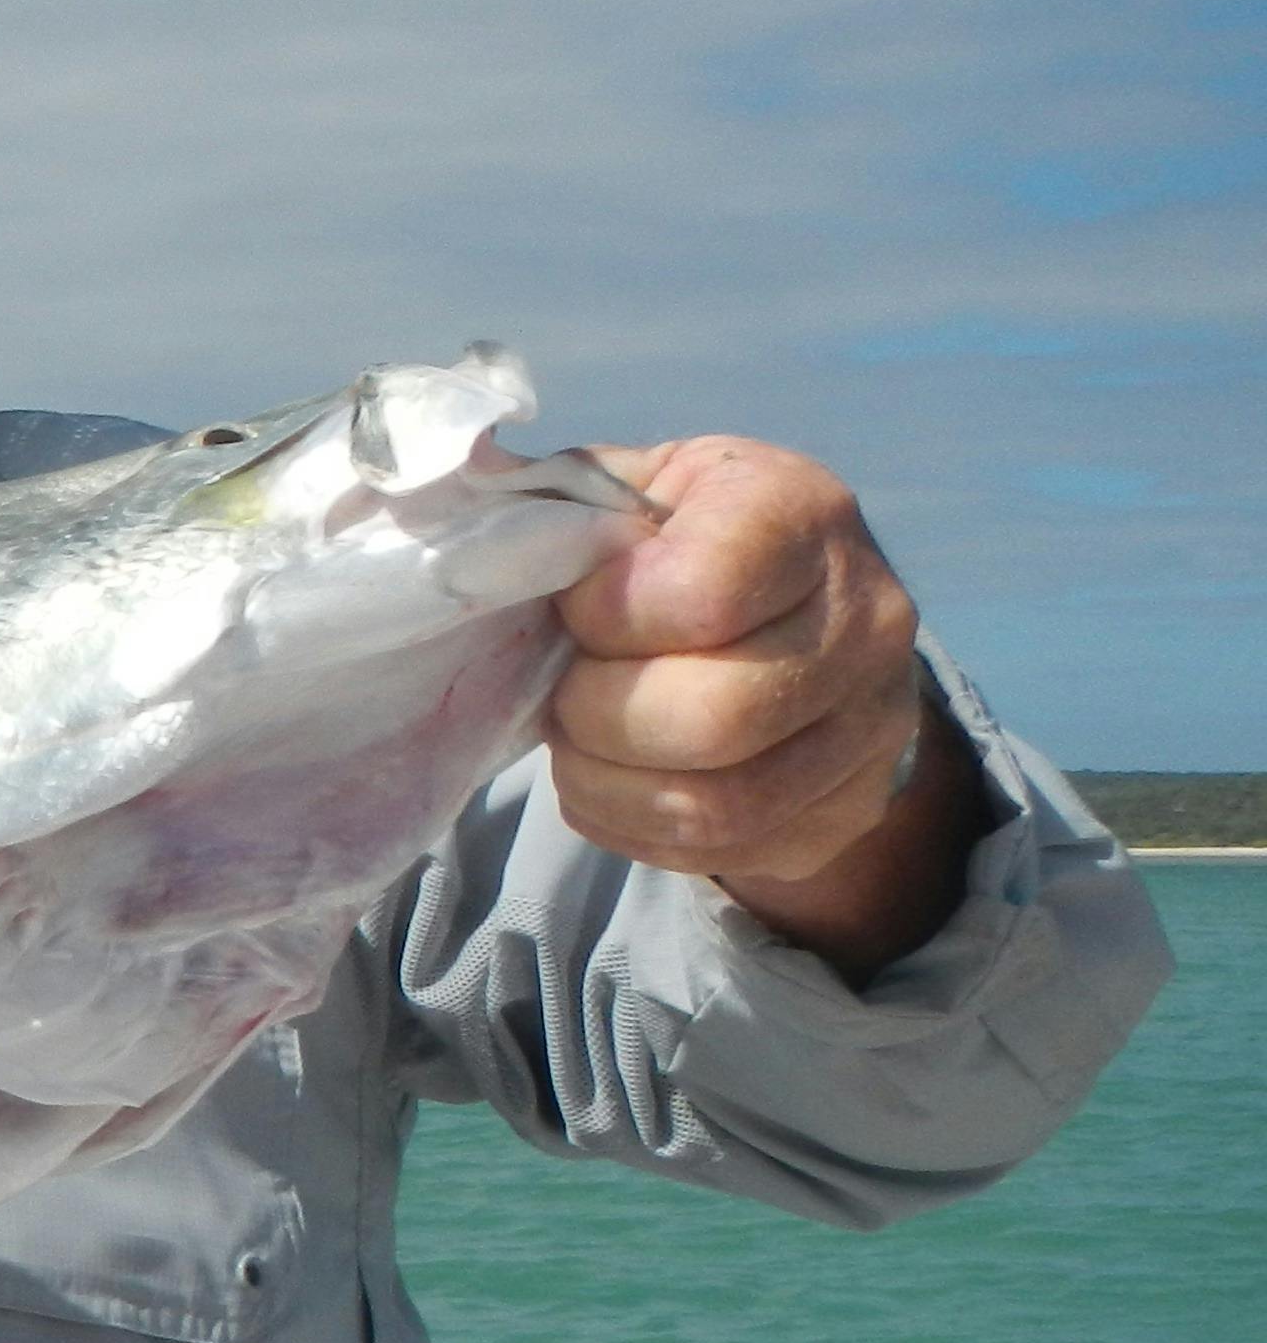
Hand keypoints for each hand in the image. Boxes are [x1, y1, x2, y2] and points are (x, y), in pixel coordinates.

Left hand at [550, 436, 975, 975]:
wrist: (797, 611)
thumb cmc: (674, 538)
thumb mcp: (626, 491)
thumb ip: (557, 508)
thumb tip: (466, 533)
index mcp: (801, 511)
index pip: (699, 595)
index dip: (605, 616)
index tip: (576, 609)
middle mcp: (867, 617)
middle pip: (713, 721)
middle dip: (597, 716)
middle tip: (566, 692)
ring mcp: (875, 724)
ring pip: (714, 806)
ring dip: (605, 784)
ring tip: (578, 741)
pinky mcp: (851, 809)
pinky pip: (724, 852)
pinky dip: (634, 828)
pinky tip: (613, 781)